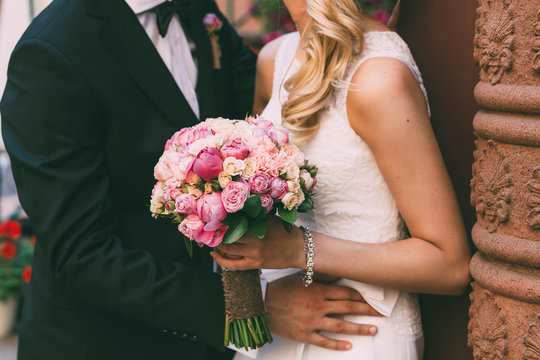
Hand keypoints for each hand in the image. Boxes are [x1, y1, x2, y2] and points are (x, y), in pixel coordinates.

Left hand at [211, 217, 303, 269]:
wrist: (301, 249)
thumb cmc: (286, 231)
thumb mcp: (271, 219)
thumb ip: (255, 216)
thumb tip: (236, 211)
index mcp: (259, 223)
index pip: (234, 220)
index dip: (221, 219)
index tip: (213, 216)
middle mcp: (255, 237)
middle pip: (228, 234)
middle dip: (217, 231)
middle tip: (210, 228)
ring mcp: (254, 251)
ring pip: (228, 249)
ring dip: (218, 244)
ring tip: (214, 239)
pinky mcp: (256, 263)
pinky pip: (234, 264)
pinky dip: (221, 260)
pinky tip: (214, 255)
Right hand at [265, 273, 380, 350]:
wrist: (261, 304)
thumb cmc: (281, 289)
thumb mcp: (301, 278)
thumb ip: (321, 276)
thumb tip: (339, 272)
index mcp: (317, 290)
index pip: (346, 292)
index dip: (362, 295)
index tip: (375, 297)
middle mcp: (317, 305)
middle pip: (348, 307)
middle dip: (367, 310)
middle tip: (382, 313)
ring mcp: (312, 321)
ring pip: (341, 326)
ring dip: (359, 328)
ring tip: (373, 330)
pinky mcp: (304, 334)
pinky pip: (324, 341)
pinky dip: (337, 344)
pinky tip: (349, 346)